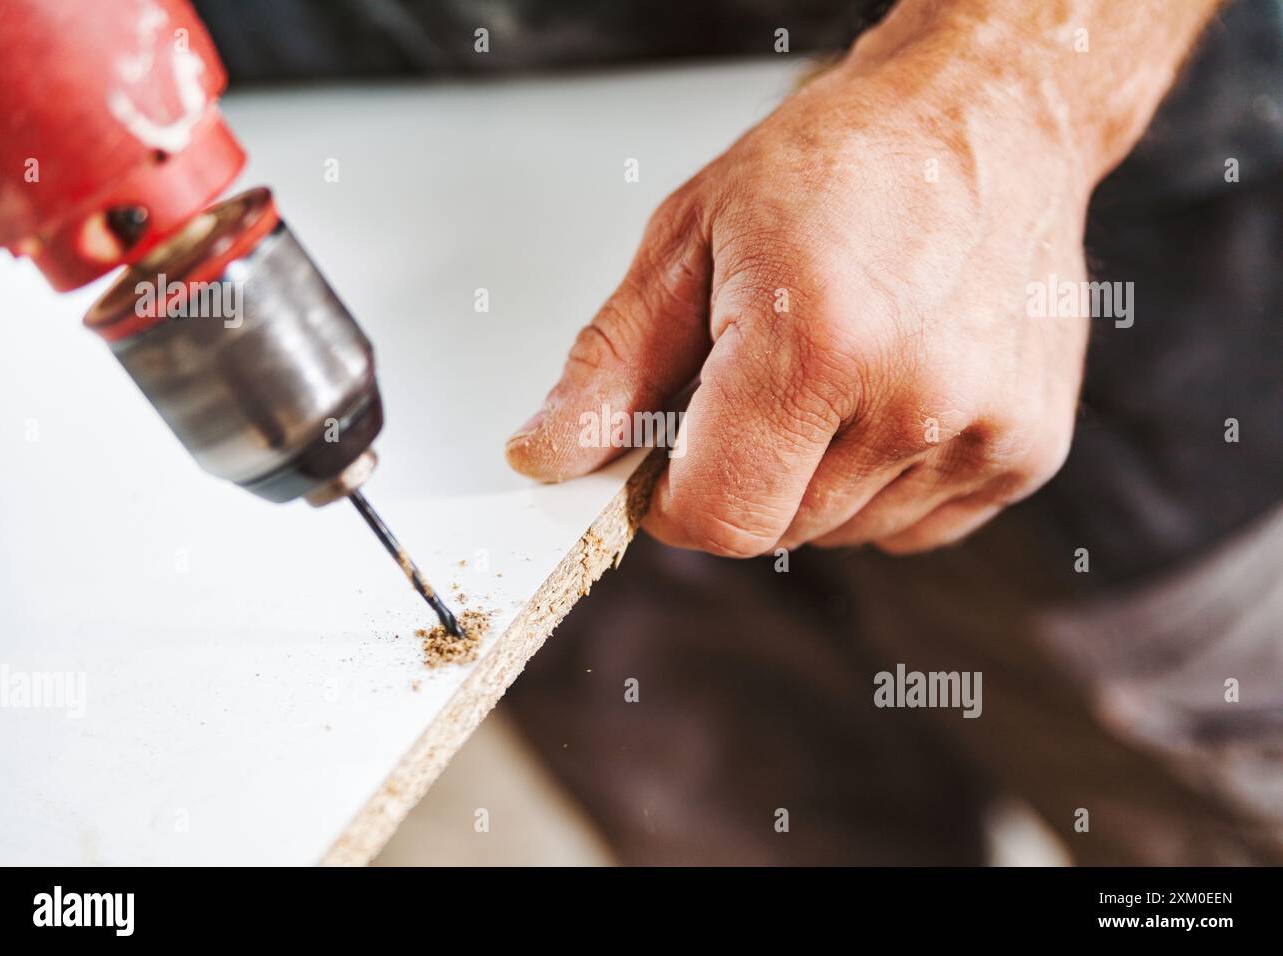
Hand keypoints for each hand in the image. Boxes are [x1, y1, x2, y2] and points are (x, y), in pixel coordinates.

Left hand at [504, 6, 1180, 556]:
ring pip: (839, 531)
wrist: (989, 121)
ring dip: (810, 477)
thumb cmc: (844, 161)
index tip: (667, 459)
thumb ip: (611, 365)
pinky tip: (888, 394)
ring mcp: (982, 433)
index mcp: (819, 344)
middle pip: (775, 529)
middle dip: (739, 475)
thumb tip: (546, 456)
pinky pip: (908, 525)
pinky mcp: (1025, 452)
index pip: (717, 518)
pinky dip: (877, 481)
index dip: (670, 500)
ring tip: (833, 370)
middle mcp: (913, 401)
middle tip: (755, 382)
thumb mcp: (691, 239)